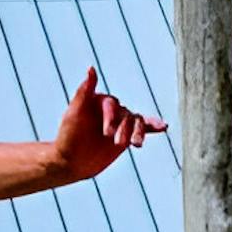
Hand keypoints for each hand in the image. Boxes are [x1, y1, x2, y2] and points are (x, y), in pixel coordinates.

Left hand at [47, 68, 164, 183]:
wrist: (71, 163)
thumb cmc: (68, 137)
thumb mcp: (74, 113)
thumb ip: (84, 91)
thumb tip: (92, 68)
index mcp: (97, 101)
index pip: (113, 104)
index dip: (112, 116)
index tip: (107, 133)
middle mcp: (110, 110)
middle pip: (127, 114)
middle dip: (125, 128)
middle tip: (118, 143)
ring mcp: (120, 123)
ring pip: (136, 123)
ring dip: (138, 132)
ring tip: (136, 144)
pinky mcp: (126, 136)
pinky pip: (143, 129)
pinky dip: (153, 127)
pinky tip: (163, 127)